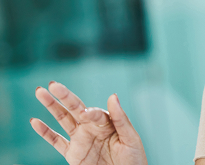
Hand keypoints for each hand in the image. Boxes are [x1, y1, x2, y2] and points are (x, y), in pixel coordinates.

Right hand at [31, 81, 147, 164]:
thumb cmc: (133, 159)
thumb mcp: (130, 138)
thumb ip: (121, 119)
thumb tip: (113, 96)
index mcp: (107, 123)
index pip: (95, 113)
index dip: (90, 112)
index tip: (85, 114)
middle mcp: (92, 128)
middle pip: (75, 108)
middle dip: (64, 96)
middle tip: (52, 84)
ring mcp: (81, 139)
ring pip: (63, 120)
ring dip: (51, 106)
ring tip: (39, 92)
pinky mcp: (73, 154)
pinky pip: (56, 142)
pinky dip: (45, 132)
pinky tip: (35, 121)